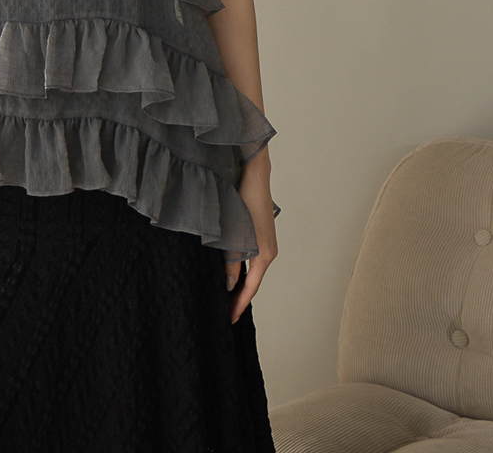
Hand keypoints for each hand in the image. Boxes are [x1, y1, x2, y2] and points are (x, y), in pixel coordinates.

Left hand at [225, 151, 275, 323]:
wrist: (254, 174)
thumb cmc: (244, 199)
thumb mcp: (234, 233)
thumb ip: (230, 260)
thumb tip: (228, 285)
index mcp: (264, 254)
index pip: (250, 288)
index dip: (239, 305)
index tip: (229, 320)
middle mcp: (268, 251)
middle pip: (252, 282)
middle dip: (239, 298)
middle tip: (224, 314)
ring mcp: (265, 243)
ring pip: (251, 271)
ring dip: (240, 284)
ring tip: (225, 298)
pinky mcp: (260, 235)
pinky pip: (251, 260)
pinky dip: (242, 271)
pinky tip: (231, 273)